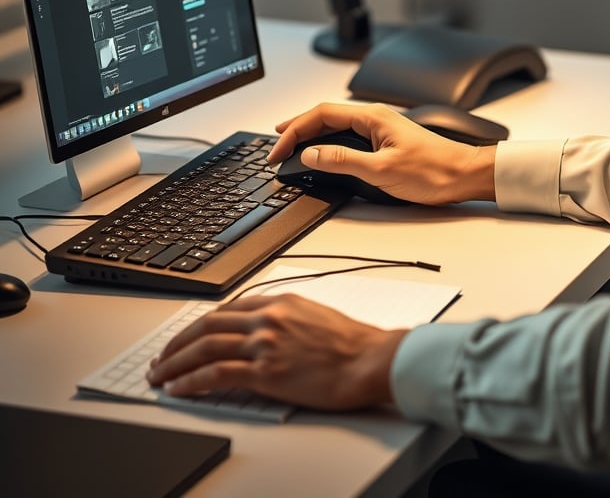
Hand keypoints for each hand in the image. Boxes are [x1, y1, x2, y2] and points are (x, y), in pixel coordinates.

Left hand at [146, 293, 406, 409]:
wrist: (368, 359)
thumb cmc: (350, 342)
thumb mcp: (314, 315)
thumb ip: (284, 318)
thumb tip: (261, 330)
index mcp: (280, 301)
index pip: (227, 309)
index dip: (199, 325)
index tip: (186, 338)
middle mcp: (268, 318)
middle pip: (208, 325)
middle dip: (178, 342)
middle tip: (162, 358)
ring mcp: (265, 344)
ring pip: (205, 348)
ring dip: (176, 363)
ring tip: (161, 375)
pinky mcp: (266, 372)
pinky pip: (217, 374)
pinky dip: (191, 381)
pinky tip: (179, 388)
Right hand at [266, 102, 496, 205]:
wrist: (465, 176)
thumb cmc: (434, 171)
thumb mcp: (382, 170)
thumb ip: (343, 161)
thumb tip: (311, 154)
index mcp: (373, 118)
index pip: (321, 114)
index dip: (294, 130)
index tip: (277, 148)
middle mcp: (376, 119)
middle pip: (326, 117)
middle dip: (297, 129)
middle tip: (275, 146)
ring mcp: (381, 130)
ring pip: (336, 127)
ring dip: (312, 136)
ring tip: (291, 148)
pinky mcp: (386, 143)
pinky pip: (349, 137)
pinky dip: (328, 144)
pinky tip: (323, 154)